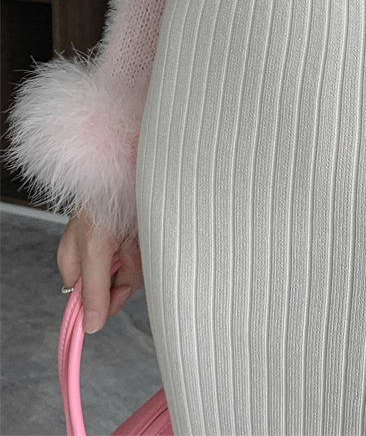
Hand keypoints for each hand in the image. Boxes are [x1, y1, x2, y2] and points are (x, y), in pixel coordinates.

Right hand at [57, 211, 143, 333]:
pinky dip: (155, 251)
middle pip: (116, 289)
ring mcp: (122, 249)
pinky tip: (151, 234)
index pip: (87, 299)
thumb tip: (90, 326)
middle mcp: (99, 258)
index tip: (119, 289)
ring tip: (140, 235)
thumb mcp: (95, 248)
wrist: (134, 172)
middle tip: (129, 249)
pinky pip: (151, 261)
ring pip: (137, 276)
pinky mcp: (142, 242)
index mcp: (77, 260)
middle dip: (129, 273)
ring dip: (143, 259)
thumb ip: (93, 289)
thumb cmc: (106, 201)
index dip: (105, 299)